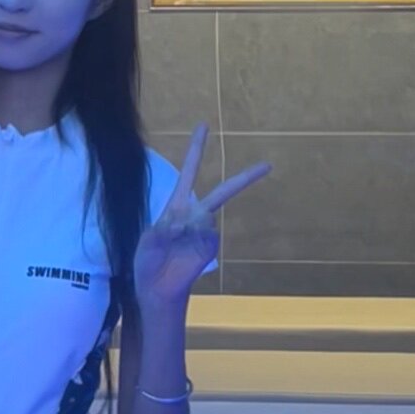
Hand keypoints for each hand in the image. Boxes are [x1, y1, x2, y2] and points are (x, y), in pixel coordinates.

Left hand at [132, 123, 270, 306]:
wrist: (155, 287)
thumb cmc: (147, 261)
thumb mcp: (149, 237)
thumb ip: (168, 223)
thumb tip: (191, 218)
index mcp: (176, 206)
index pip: (188, 173)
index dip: (196, 150)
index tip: (204, 126)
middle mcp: (194, 215)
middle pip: (222, 192)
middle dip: (244, 178)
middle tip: (267, 165)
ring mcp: (205, 231)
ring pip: (203, 217)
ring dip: (183, 228)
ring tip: (170, 245)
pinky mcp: (210, 246)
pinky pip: (205, 234)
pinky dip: (192, 239)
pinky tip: (182, 251)